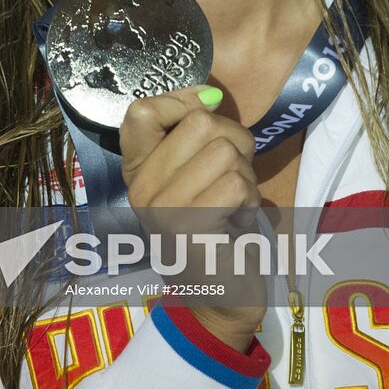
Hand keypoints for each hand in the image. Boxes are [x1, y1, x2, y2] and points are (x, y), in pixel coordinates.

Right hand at [119, 85, 265, 348]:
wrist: (220, 293)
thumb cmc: (216, 223)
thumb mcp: (197, 170)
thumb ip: (195, 130)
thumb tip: (211, 94)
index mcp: (138, 169)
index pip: (140, 110)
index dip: (181, 101)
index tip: (207, 115)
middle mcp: (141, 187)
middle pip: (199, 122)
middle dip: (234, 142)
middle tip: (230, 178)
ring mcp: (161, 209)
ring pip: (224, 151)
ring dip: (245, 175)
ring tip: (233, 203)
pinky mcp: (188, 228)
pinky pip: (235, 185)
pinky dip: (250, 200)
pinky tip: (237, 223)